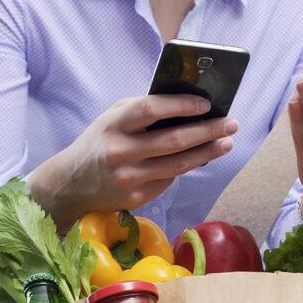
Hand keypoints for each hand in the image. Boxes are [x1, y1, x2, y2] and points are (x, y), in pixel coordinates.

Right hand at [30, 95, 236, 231]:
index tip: (206, 104)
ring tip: (226, 142)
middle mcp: (120, 151)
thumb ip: (142, 110)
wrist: (71, 184)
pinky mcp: (136, 198)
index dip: (181, 105)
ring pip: (178, 165)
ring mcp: (129, 178)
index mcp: (113, 124)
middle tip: (231, 124)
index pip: (152, 109)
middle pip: (173, 140)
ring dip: (207, 153)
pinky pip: (169, 180)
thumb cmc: (99, 143)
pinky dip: (186, 167)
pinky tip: (201, 158)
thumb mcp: (111, 119)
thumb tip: (186, 105)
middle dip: (208, 131)